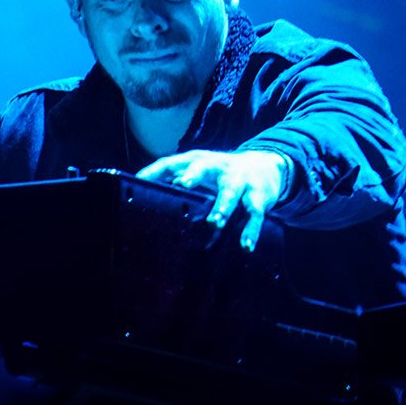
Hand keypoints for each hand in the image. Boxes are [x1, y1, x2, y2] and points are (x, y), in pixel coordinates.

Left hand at [136, 149, 287, 251]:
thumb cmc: (221, 173)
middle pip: (203, 166)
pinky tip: (245, 246)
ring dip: (223, 205)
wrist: (266, 165)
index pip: (173, 162)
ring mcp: (239, 179)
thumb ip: (176, 179)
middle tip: (181, 185)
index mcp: (199, 161)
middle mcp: (218, 166)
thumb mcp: (199, 172)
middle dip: (193, 175)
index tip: (139, 181)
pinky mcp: (258, 194)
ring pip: (230, 190)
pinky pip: (254, 213)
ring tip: (215, 222)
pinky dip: (250, 229)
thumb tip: (143, 195)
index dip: (156, 171)